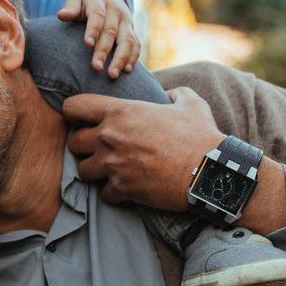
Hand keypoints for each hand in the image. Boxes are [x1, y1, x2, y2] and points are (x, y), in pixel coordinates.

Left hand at [57, 0, 139, 77]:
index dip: (93, 29)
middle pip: (111, 31)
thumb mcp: (76, 0)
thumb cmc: (85, 2)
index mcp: (99, 2)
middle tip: (96, 67)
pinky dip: (133, 57)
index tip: (88, 44)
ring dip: (121, 58)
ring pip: (127, 40)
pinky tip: (126, 70)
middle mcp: (115, 11)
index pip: (97, 15)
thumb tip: (61, 15)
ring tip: (112, 74)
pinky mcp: (132, 30)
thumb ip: (70, 8)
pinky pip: (136, 44)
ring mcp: (126, 21)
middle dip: (104, 50)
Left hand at [64, 87, 222, 210]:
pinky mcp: (122, 189)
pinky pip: (103, 193)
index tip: (83, 120)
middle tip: (99, 149)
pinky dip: (112, 192)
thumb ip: (176, 93)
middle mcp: (110, 137)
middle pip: (73, 142)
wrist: (212, 172)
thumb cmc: (202, 136)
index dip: (74, 113)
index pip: (73, 106)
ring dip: (94, 170)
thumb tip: (170, 92)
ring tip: (110, 169)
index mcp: (120, 111)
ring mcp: (113, 165)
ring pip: (82, 170)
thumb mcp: (191, 104)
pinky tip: (126, 187)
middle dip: (84, 146)